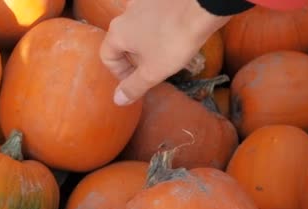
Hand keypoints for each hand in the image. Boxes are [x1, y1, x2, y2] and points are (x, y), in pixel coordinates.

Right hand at [100, 0, 230, 105]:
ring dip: (146, 47)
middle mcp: (125, 14)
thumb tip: (117, 100)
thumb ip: (133, 87)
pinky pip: (153, 20)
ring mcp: (143, 3)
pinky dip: (159, 32)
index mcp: (118, 32)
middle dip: (133, 61)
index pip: (107, 57)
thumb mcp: (153, 72)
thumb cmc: (173, 41)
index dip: (119, 75)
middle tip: (151, 73)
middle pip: (122, 43)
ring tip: (165, 57)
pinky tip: (174, 38)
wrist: (200, 8)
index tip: (137, 82)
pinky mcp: (160, 0)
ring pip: (138, 31)